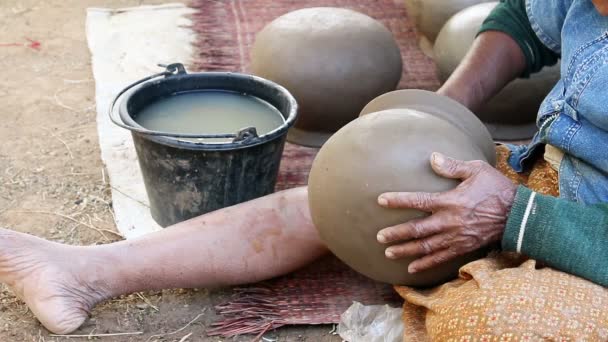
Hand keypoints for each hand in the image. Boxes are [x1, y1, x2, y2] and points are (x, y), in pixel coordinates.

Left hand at [376, 152, 516, 273]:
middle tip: (379, 237)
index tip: (381, 200)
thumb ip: (452, 165)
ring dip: (406, 250)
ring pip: (425, 247)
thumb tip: (432, 157)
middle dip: (396, 233)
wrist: (518, 215)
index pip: (418, 200)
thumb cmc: (496, 188)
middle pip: (417, 229)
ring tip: (389, 253)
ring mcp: (456, 237)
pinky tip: (411, 267)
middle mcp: (449, 221)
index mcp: (450, 201)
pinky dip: (426, 263)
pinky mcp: (463, 247)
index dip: (398, 200)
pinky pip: (441, 258)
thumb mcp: (476, 170)